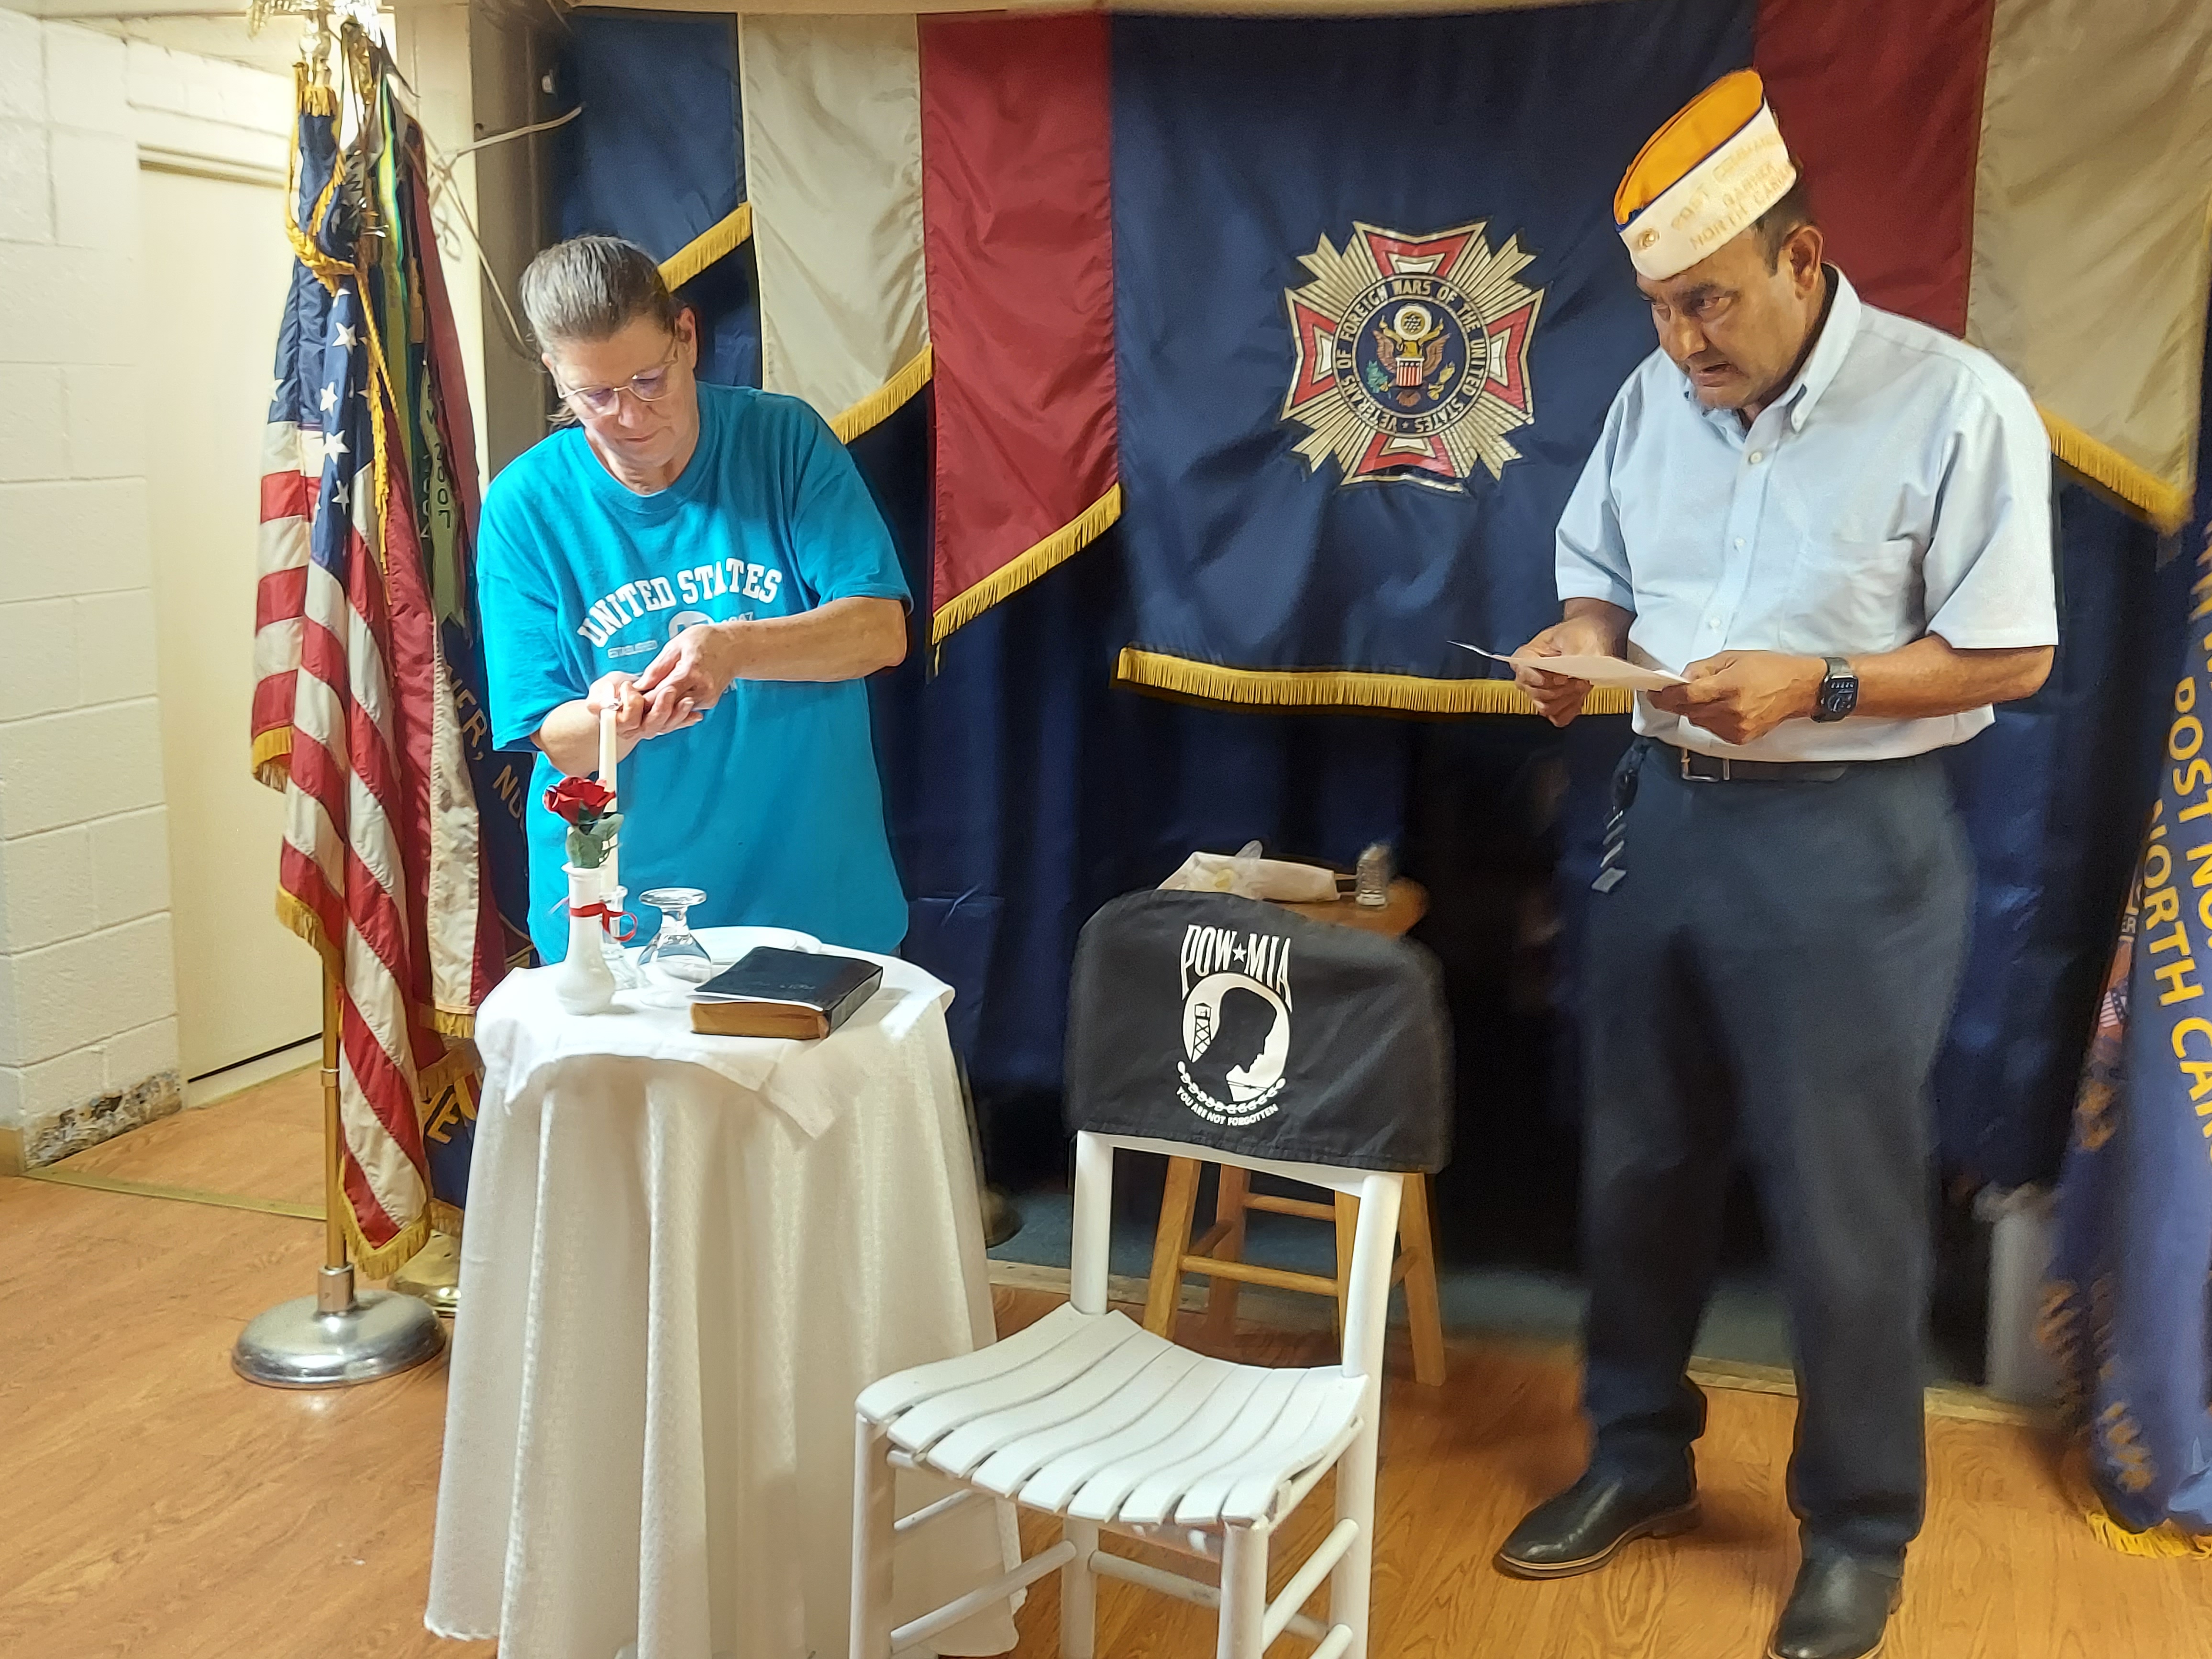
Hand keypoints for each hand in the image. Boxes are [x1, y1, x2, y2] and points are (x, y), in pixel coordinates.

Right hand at [585, 670, 696, 758]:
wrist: (615, 699)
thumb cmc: (607, 693)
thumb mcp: (599, 690)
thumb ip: (600, 697)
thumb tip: (602, 703)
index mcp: (617, 722)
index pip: (627, 719)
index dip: (630, 704)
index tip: (628, 687)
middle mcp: (635, 729)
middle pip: (651, 723)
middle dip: (661, 707)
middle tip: (668, 690)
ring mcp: (650, 728)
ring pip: (666, 725)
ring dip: (678, 713)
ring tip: (687, 700)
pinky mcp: (662, 724)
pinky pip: (676, 724)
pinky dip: (686, 719)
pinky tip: (696, 714)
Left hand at [635, 620, 743, 727]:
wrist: (736, 647)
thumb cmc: (706, 640)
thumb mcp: (677, 645)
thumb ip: (658, 667)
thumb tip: (639, 686)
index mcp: (691, 672)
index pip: (659, 695)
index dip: (641, 700)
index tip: (628, 698)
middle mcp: (701, 690)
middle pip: (667, 708)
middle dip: (648, 706)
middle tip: (633, 702)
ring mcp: (707, 699)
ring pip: (675, 711)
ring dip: (660, 706)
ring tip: (648, 697)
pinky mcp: (709, 703)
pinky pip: (685, 708)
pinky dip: (673, 704)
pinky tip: (666, 696)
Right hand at [1513, 615, 1622, 727]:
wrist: (1592, 637)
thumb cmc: (1580, 633)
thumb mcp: (1576, 637)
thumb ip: (1571, 655)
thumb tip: (1572, 672)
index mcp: (1529, 655)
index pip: (1520, 669)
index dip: (1533, 676)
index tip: (1551, 678)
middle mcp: (1531, 675)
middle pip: (1533, 692)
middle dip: (1556, 690)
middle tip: (1576, 680)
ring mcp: (1542, 691)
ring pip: (1545, 707)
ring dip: (1565, 700)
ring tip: (1580, 686)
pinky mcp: (1556, 702)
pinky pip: (1558, 717)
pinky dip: (1569, 710)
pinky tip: (1579, 699)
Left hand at [1648, 651, 1824, 745]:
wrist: (1800, 689)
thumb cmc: (1770, 669)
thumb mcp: (1734, 657)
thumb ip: (1703, 668)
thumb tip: (1681, 679)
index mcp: (1729, 686)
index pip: (1686, 696)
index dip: (1665, 695)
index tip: (1654, 693)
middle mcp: (1731, 710)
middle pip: (1688, 710)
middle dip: (1675, 702)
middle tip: (1669, 693)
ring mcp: (1736, 727)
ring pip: (1698, 721)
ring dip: (1694, 710)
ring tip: (1708, 696)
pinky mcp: (1740, 738)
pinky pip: (1712, 729)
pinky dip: (1709, 719)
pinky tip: (1722, 707)